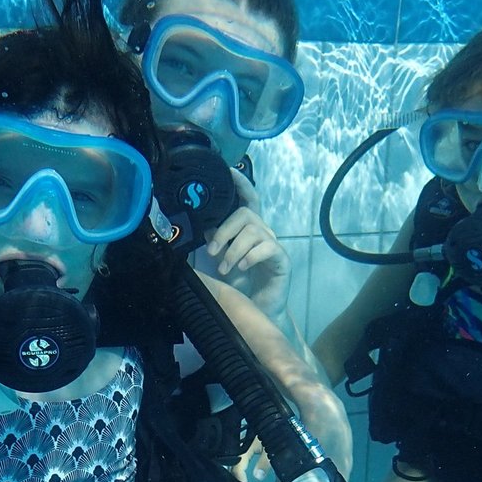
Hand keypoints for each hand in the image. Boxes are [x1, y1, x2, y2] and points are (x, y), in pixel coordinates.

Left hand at [203, 173, 290, 319]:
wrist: (259, 310)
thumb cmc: (241, 285)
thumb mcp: (222, 260)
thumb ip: (215, 241)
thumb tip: (200, 225)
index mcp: (250, 229)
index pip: (249, 199)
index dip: (242, 184)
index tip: (230, 171)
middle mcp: (264, 233)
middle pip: (247, 214)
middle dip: (225, 230)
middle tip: (212, 250)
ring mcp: (274, 245)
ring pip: (254, 232)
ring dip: (234, 250)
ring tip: (224, 269)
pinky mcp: (282, 260)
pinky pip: (267, 248)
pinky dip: (251, 256)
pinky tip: (242, 268)